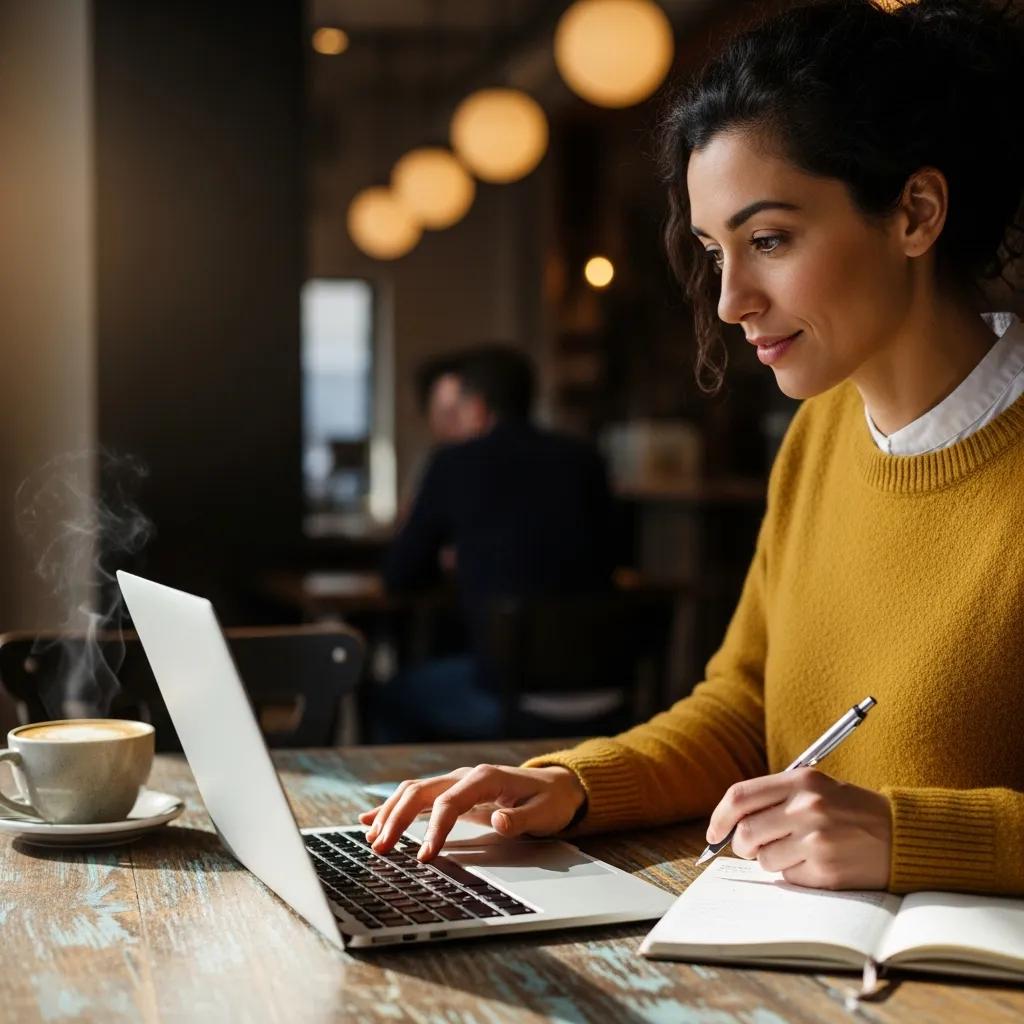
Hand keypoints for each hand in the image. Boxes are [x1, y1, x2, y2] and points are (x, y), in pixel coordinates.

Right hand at [358, 764, 586, 860]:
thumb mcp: (544, 813)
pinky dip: (392, 807)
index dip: (434, 830)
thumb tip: (500, 822)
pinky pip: (416, 796)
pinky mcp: (451, 792)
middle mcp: (464, 776)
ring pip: (413, 791)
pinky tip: (370, 820)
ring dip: (390, 813)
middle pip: (421, 792)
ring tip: (372, 840)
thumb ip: (521, 820)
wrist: (555, 785)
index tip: (423, 857)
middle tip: (380, 849)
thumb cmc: (549, 801)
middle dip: (397, 819)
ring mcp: (455, 782)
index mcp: (485, 778)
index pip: (449, 803)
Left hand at [706, 768, 891, 889]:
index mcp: (800, 781)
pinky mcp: (826, 871)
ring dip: (772, 859)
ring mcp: (816, 841)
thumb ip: (774, 798)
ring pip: (764, 859)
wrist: (901, 835)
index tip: (713, 832)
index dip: (719, 817)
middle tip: (752, 847)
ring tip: (797, 850)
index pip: (740, 797)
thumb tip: (730, 823)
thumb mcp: (815, 787)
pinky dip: (794, 874)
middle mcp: (806, 808)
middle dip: (741, 845)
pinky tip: (816, 863)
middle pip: (745, 833)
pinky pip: (788, 877)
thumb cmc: (851, 810)